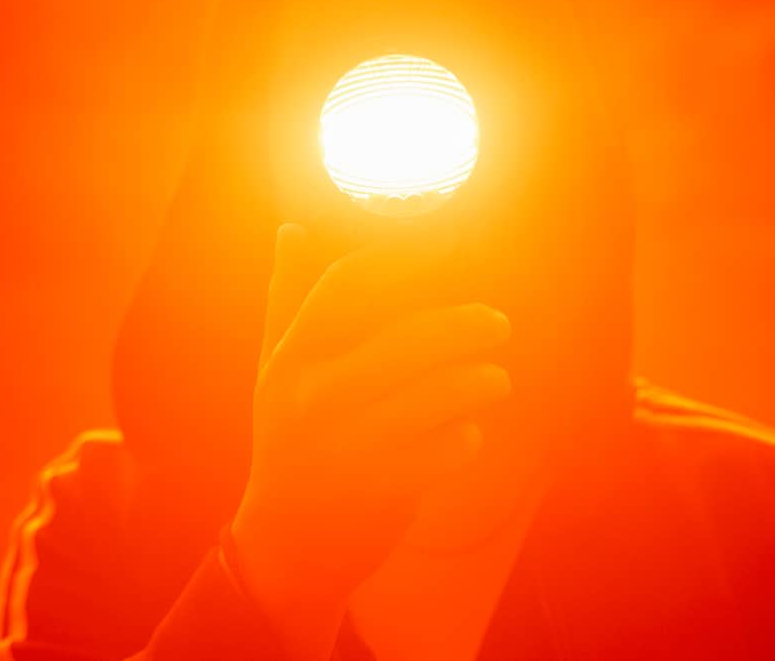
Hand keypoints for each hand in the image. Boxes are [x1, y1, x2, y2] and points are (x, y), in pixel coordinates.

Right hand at [227, 221, 510, 656]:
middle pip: (405, 339)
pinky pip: (443, 453)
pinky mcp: (378, 490)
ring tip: (496, 378)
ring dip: (477, 383)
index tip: (453, 241)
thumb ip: (288, 299)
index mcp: (292, 357)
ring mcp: (346, 445)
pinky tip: (470, 433)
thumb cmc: (288, 440)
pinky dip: (465, 440)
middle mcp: (313, 396)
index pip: (349, 286)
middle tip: (498, 323)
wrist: (284, 546)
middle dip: (462, 326)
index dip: (406, 257)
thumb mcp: (275, 371)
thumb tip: (291, 228)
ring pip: (434, 398)